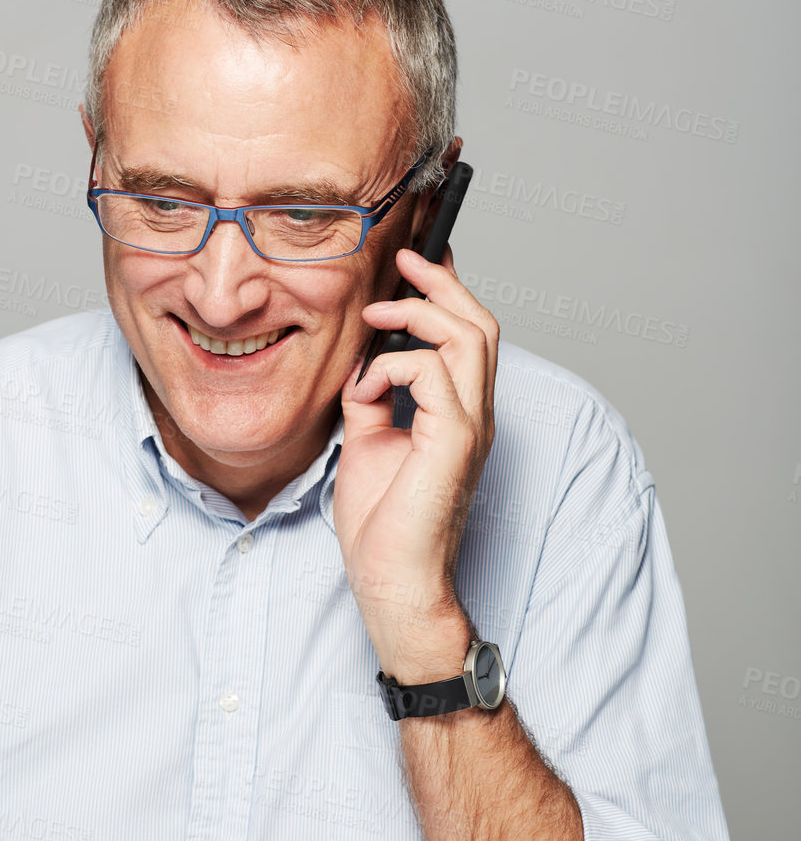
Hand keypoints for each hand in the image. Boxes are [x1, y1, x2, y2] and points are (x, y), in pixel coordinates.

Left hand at [334, 243, 498, 675]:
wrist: (391, 580)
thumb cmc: (381, 524)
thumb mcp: (365, 441)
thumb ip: (370, 397)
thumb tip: (361, 362)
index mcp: (458, 413)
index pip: (468, 336)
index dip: (446, 292)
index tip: (413, 262)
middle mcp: (474, 414)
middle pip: (479, 323)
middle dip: (442, 283)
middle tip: (404, 260)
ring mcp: (470, 426)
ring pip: (469, 337)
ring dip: (419, 313)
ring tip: (379, 312)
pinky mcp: (454, 441)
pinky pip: (434, 373)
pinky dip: (393, 367)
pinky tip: (366, 388)